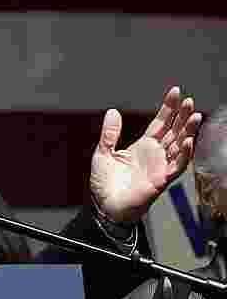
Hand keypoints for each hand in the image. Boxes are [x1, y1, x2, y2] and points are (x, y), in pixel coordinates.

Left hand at [90, 86, 201, 223]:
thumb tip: (112, 111)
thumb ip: (110, 134)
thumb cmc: (106, 183)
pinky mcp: (162, 180)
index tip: (176, 92)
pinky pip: (177, 166)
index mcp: (143, 146)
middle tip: (190, 101)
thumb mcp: (103, 153)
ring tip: (195, 115)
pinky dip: (184, 154)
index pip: (160, 123)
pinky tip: (189, 141)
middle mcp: (156, 154)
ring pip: (180, 146)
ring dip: (188, 131)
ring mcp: (161, 166)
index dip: (169, 108)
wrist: (105, 206)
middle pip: (174, 131)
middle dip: (182, 116)